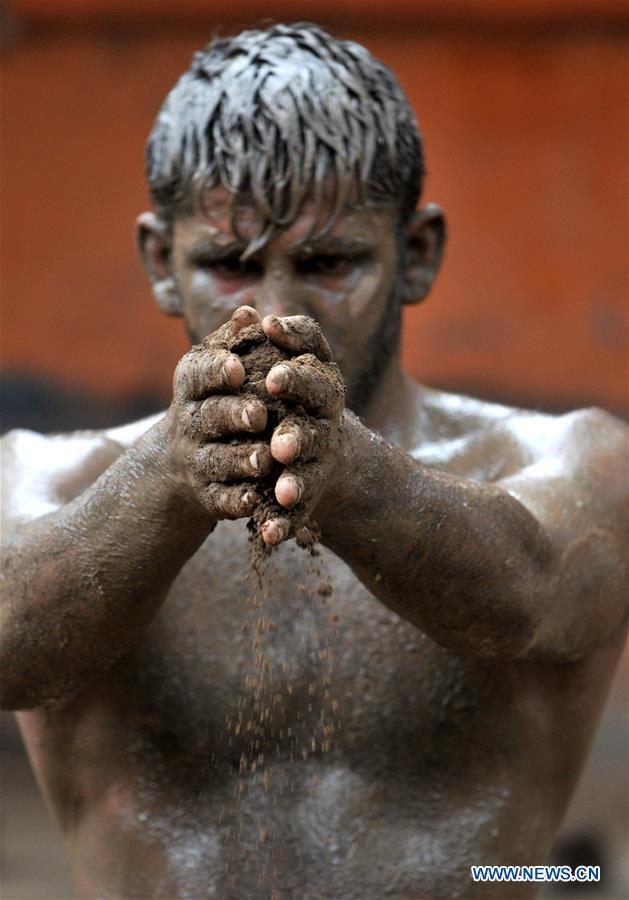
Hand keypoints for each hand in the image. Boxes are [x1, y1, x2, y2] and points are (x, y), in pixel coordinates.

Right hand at [167, 307, 271, 519]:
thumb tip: (249, 311)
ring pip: (217, 460)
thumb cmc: (215, 398)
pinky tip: (258, 500)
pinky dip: (238, 501)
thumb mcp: (219, 366)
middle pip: (210, 418)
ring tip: (266, 459)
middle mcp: (189, 423)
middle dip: (233, 415)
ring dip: (241, 460)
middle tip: (258, 415)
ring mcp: (197, 461)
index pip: (198, 374)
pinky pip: (222, 500)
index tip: (239, 368)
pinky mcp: (208, 495)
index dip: (217, 371)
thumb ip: (234, 342)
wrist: (184, 459)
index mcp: (192, 386)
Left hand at [259, 313, 344, 545]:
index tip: (271, 367)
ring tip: (283, 493)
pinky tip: (269, 535)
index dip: (295, 368)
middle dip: (297, 431)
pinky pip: (299, 513)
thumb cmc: (300, 399)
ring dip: (297, 482)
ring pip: (310, 471)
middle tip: (279, 440)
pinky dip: (284, 525)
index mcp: (321, 387)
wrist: (328, 453)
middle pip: (314, 425)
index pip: (313, 371)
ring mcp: (321, 461)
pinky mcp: (311, 495)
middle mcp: (326, 422)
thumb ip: (276, 343)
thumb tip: (247, 313)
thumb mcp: (291, 366)